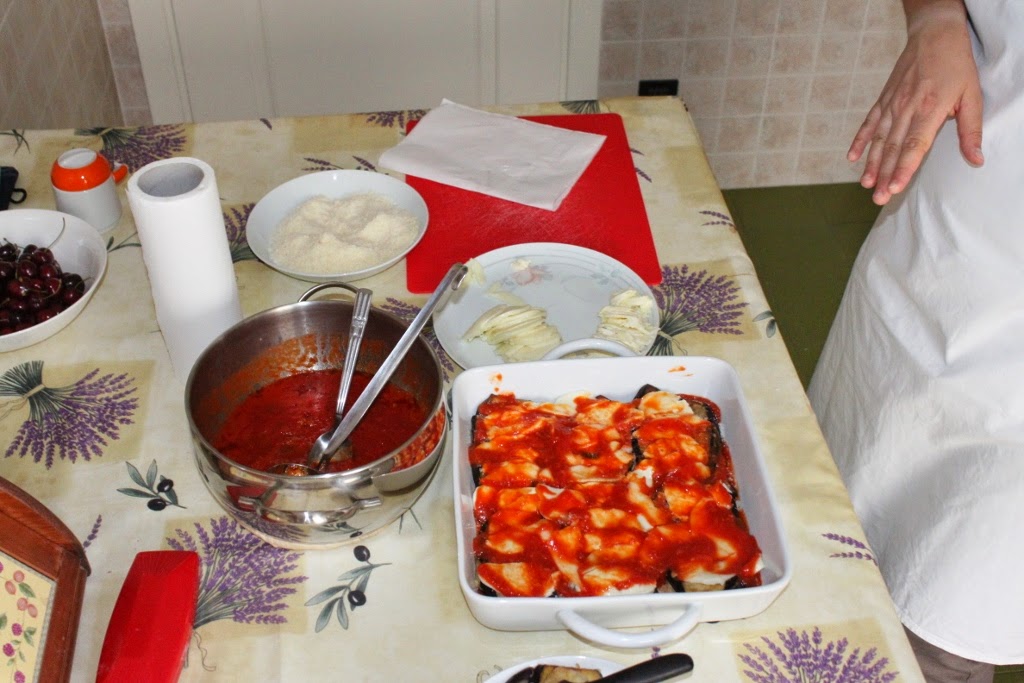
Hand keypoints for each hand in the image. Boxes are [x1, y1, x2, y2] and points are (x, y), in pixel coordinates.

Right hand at [848, 1, 983, 204]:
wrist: (934, 34)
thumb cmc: (956, 66)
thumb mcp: (972, 96)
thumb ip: (971, 131)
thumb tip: (976, 159)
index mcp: (930, 110)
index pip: (914, 146)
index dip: (903, 168)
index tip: (895, 187)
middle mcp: (906, 109)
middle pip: (892, 149)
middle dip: (885, 176)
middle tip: (879, 199)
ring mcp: (892, 105)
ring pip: (879, 140)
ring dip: (872, 164)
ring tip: (866, 185)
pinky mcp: (883, 100)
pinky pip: (869, 124)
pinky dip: (859, 141)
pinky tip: (852, 157)